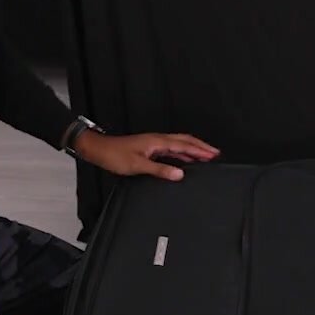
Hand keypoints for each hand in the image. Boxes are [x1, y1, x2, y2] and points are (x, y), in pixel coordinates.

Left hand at [74, 130, 219, 180]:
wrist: (100, 150)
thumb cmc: (115, 155)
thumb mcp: (138, 165)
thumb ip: (160, 170)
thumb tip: (179, 174)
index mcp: (157, 141)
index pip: (184, 145)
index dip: (200, 150)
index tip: (213, 154)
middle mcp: (158, 140)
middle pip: (185, 141)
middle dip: (201, 146)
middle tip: (215, 153)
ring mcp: (154, 143)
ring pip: (179, 144)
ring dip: (192, 149)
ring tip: (205, 155)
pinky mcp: (150, 148)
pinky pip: (171, 149)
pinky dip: (182, 153)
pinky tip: (185, 160)